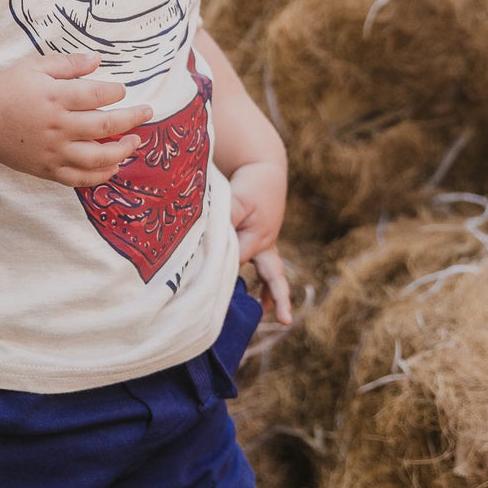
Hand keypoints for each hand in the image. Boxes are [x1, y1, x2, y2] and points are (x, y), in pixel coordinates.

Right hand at [0, 52, 150, 188]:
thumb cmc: (8, 90)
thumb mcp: (34, 67)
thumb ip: (67, 64)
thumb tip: (98, 60)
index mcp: (54, 97)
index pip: (96, 95)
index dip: (115, 92)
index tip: (121, 91)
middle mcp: (56, 126)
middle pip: (105, 126)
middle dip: (132, 118)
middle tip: (147, 112)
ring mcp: (53, 151)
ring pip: (97, 157)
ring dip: (123, 150)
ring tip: (136, 142)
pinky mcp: (47, 169)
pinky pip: (80, 178)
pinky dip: (101, 175)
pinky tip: (115, 166)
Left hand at [228, 157, 291, 322]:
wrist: (265, 167)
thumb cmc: (251, 184)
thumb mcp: (236, 199)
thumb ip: (225, 220)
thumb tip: (213, 241)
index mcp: (260, 238)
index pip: (236, 263)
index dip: (220, 271)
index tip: (203, 280)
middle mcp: (266, 244)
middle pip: (271, 276)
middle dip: (277, 297)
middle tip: (284, 320)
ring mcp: (267, 242)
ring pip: (270, 273)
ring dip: (270, 292)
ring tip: (269, 312)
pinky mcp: (263, 239)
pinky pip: (264, 265)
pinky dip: (262, 280)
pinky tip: (259, 294)